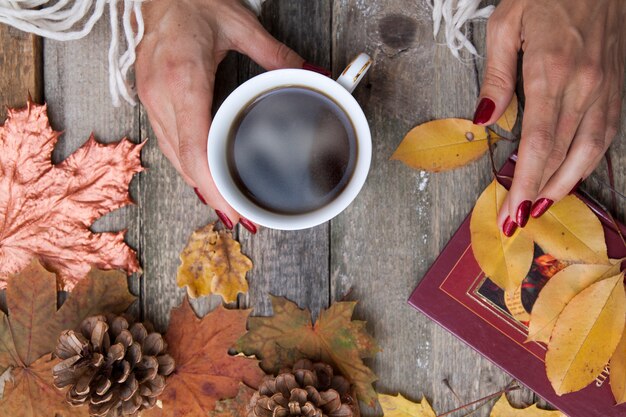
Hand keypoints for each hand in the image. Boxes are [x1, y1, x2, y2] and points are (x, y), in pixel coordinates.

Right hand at [135, 0, 303, 230]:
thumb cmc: (193, 3)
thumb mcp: (240, 24)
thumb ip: (276, 54)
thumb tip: (310, 74)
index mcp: (184, 77)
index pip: (193, 145)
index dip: (211, 184)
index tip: (232, 207)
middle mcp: (162, 94)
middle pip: (182, 160)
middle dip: (210, 195)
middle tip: (239, 219)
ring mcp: (151, 98)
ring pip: (172, 156)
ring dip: (197, 184)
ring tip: (225, 207)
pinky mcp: (150, 98)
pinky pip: (166, 142)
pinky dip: (187, 165)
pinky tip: (203, 178)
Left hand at [473, 0, 625, 235]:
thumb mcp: (507, 25)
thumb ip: (497, 76)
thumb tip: (485, 118)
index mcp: (552, 71)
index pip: (537, 143)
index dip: (525, 183)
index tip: (512, 211)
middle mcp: (584, 85)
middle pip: (562, 155)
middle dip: (539, 194)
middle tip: (520, 221)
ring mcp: (604, 87)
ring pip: (590, 151)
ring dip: (566, 185)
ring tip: (543, 208)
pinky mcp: (615, 86)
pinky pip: (605, 134)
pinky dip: (587, 162)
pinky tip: (570, 176)